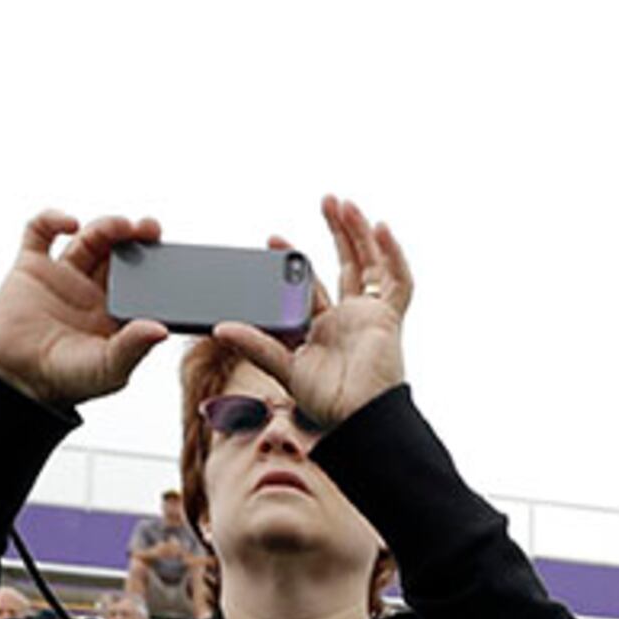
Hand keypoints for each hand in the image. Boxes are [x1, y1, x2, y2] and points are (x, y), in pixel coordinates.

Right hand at [0, 209, 171, 408]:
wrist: (15, 378)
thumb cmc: (66, 380)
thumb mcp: (108, 369)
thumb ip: (133, 347)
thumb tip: (162, 330)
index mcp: (116, 311)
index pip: (142, 280)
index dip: (155, 263)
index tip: (168, 253)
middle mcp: (92, 290)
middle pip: (118, 251)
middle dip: (136, 236)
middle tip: (150, 228)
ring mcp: (63, 276)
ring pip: (89, 238)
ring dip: (106, 227)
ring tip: (119, 226)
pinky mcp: (31, 267)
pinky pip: (40, 232)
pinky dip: (53, 219)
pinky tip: (70, 223)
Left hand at [211, 194, 407, 433]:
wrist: (360, 418)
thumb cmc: (327, 405)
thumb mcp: (284, 369)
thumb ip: (256, 346)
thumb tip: (220, 328)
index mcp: (322, 329)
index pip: (310, 285)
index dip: (295, 259)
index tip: (274, 239)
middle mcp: (348, 318)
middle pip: (347, 264)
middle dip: (336, 231)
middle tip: (324, 200)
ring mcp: (371, 316)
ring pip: (371, 265)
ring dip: (359, 233)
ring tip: (345, 203)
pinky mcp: (389, 318)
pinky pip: (398, 282)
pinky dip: (392, 254)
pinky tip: (380, 227)